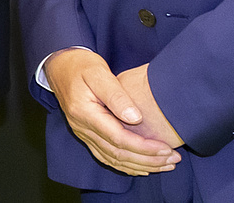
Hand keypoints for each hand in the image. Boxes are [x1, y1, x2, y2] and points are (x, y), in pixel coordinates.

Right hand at [44, 49, 178, 176]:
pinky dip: (126, 166)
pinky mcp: (86, 135)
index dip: (144, 147)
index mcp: (84, 113)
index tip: (165, 148)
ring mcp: (83, 134)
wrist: (61, 66)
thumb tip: (136, 118)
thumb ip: (116, 95)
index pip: (118, 139)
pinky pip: (106, 157)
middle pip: (117, 154)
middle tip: (173, 159)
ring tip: (165, 165)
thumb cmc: (82, 66)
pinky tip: (142, 167)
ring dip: (140, 165)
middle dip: (148, 160)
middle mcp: (82, 128)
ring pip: (113, 159)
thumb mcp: (99, 73)